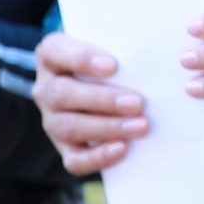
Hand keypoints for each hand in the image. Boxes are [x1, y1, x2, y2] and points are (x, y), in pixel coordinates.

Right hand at [34, 33, 148, 176]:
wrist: (104, 87)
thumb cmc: (111, 58)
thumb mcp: (112, 44)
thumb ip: (125, 44)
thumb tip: (157, 56)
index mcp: (52, 54)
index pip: (55, 51)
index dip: (81, 59)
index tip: (112, 66)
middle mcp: (46, 88)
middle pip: (63, 95)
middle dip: (102, 100)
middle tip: (136, 103)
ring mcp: (52, 120)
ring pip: (69, 128)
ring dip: (107, 128)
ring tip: (140, 126)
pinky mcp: (64, 148)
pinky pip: (74, 159)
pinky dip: (98, 157)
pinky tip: (122, 148)